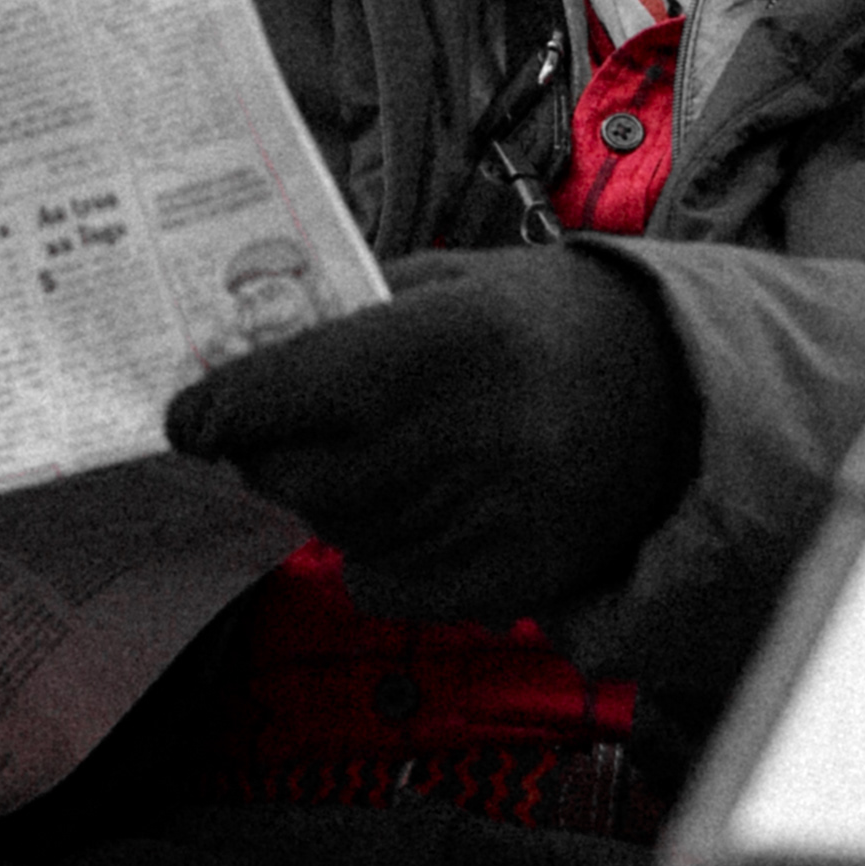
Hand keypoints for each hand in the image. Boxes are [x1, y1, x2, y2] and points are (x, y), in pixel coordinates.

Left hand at [163, 250, 695, 621]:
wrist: (679, 403)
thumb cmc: (556, 327)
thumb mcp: (461, 282)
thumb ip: (355, 313)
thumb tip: (246, 346)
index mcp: (449, 342)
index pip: (289, 389)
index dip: (220, 406)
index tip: (185, 416)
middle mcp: (463, 438)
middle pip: (293, 472)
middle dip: (264, 451)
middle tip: (278, 428)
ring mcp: (482, 520)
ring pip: (331, 527)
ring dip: (327, 494)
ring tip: (385, 453)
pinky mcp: (498, 583)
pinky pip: (376, 582)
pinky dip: (373, 551)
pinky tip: (419, 505)